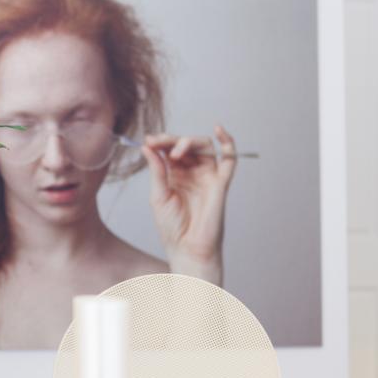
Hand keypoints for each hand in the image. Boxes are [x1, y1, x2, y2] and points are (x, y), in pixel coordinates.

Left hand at [141, 125, 237, 285]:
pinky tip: (219, 129)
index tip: (148, 140)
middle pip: (187, 145)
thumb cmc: (171, 227)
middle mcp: (192, 172)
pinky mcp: (221, 182)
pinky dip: (227, 142)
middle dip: (172, 140)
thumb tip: (148, 146)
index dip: (161, 142)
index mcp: (175, 175)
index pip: (170, 150)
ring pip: (204, 147)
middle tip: (158, 142)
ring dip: (189, 142)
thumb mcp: (158, 195)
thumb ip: (157, 170)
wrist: (186, 248)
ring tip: (175, 151)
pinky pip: (229, 159)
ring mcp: (207, 176)